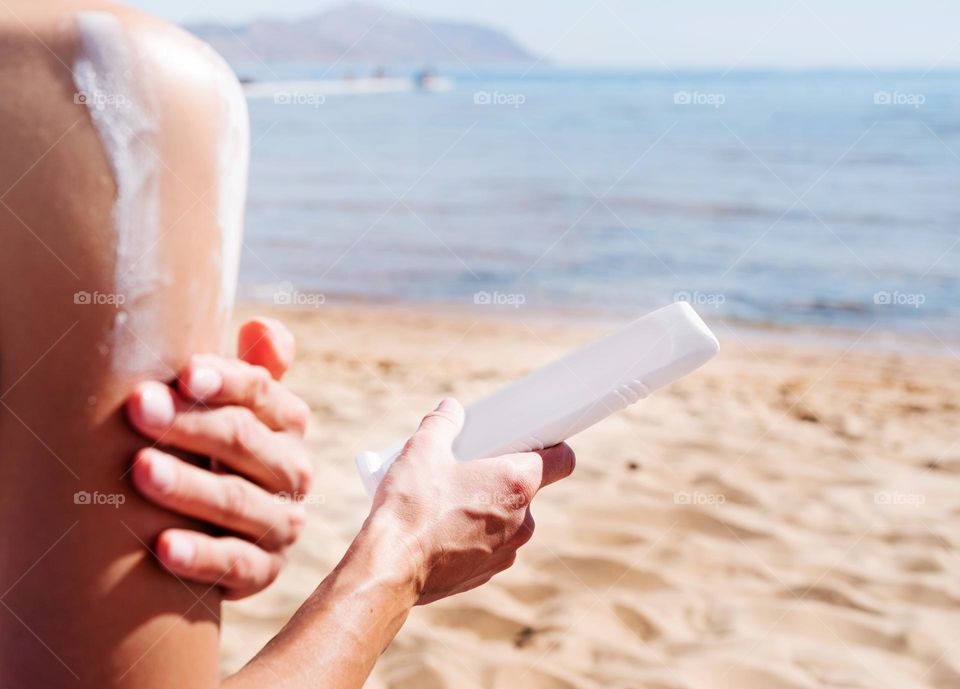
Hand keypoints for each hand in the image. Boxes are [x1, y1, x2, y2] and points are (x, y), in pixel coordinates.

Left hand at [125, 317, 312, 598]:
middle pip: (245, 441)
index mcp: (288, 421)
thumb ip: (251, 367)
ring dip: (189, 486)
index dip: (225, 381)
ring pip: (238, 502)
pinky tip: (162, 546)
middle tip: (139, 409)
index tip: (184, 375)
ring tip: (140, 471)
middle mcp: (293, 469)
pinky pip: (236, 564)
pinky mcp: (264, 570)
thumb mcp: (236, 407)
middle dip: (190, 425)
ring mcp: (281, 522)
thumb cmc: (216, 450)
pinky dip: (201, 556)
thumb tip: (260, 328)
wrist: (224, 531)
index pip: (262, 392)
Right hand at [369, 398, 574, 604]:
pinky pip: (489, 544)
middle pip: (527, 488)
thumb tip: (451, 409)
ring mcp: (507, 550)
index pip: (562, 460)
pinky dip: (473, 534)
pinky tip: (442, 529)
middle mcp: (522, 520)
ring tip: (449, 499)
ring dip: (487, 507)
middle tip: (470, 466)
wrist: (390, 567)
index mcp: (516, 483)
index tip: (533, 440)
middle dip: (502, 476)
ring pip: (507, 518)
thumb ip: (442, 423)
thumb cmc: (412, 506)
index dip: (552, 446)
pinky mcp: (487, 572)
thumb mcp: (423, 449)